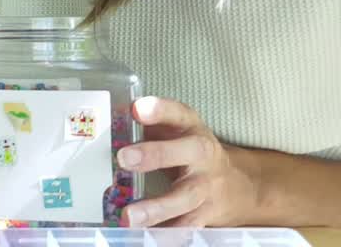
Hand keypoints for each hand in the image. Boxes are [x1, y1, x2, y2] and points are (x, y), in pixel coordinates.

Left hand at [117, 96, 258, 226]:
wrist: (236, 185)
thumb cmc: (187, 149)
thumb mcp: (173, 129)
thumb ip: (145, 124)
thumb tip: (107, 116)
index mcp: (191, 128)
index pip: (177, 113)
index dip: (159, 110)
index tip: (136, 109)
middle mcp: (202, 155)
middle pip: (185, 153)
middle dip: (154, 155)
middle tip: (123, 158)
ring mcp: (206, 187)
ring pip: (184, 198)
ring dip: (156, 208)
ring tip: (128, 216)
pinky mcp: (205, 215)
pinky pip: (186, 227)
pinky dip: (166, 235)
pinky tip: (145, 239)